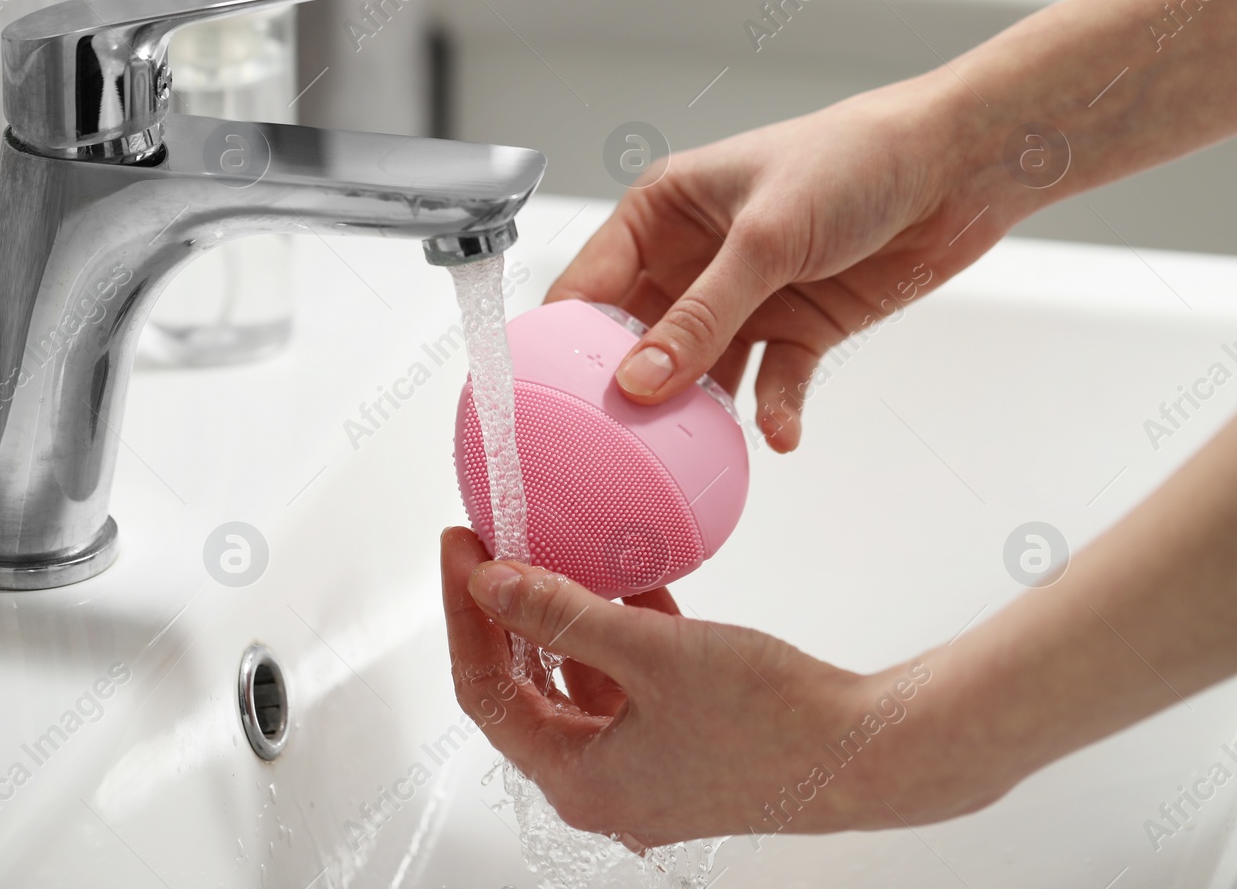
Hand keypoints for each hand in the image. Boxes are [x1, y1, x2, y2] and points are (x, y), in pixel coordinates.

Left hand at [441, 526, 996, 844]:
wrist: (870, 751)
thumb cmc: (775, 722)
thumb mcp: (652, 654)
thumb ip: (564, 614)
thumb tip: (490, 582)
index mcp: (582, 781)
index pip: (486, 689)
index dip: (464, 614)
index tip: (462, 550)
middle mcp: (604, 785)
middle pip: (523, 688)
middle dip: (505, 614)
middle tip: (492, 546)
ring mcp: (644, 768)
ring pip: (575, 683)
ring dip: (562, 620)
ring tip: (550, 553)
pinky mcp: (681, 745)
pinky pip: (626, 685)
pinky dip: (615, 635)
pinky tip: (626, 584)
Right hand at [547, 74, 1012, 449]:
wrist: (955, 168)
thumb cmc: (853, 160)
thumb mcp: (764, 238)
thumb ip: (702, 316)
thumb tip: (640, 380)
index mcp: (662, 213)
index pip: (588, 282)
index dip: (563, 338)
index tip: (548, 396)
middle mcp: (692, 259)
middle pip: (638, 339)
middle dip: (631, 390)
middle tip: (617, 441)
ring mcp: (742, 299)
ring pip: (700, 373)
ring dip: (699, 412)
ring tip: (691, 453)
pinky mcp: (794, 330)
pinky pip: (768, 383)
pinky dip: (770, 412)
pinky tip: (778, 435)